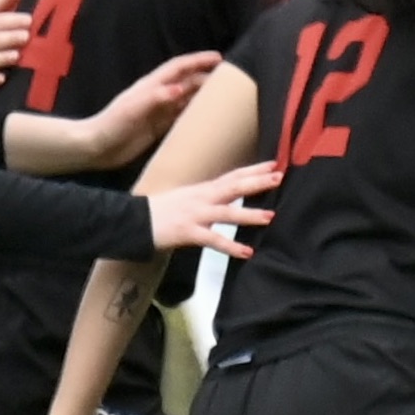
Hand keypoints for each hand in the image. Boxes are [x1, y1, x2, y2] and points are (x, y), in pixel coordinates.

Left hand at [82, 51, 220, 167]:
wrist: (97, 147)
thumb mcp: (133, 109)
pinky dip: (195, 113)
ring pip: (187, 98)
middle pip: (187, 81)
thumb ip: (156, 98)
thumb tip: (181, 89)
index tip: (220, 58)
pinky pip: (181, 116)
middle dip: (206, 77)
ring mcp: (159, 111)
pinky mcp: (158, 127)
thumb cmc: (112, 125)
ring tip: (225, 97)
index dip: (198, 60)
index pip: (179, 67)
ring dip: (203, 95)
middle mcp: (158, 95)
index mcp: (151, 86)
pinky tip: (207, 118)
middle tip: (231, 79)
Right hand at [147, 160, 281, 255]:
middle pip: (233, 187)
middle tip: (279, 176)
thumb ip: (209, 196)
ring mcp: (195, 214)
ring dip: (249, 214)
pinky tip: (247, 252)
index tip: (274, 163)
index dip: (253, 169)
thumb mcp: (188, 198)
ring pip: (226, 213)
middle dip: (256, 182)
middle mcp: (202, 198)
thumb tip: (228, 196)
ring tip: (270, 216)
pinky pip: (213, 240)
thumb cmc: (162, 211)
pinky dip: (230, 246)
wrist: (135, 221)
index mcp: (203, 189)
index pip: (232, 176)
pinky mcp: (188, 232)